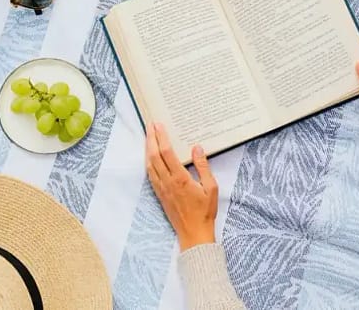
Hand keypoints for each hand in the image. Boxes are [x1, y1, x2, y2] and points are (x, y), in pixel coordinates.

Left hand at [146, 123, 217, 251]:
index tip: (158, 125)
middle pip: (154, 156)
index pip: (167, 153)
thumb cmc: (205, 212)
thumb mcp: (211, 187)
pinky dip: (148, 162)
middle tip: (150, 125)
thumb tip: (197, 148)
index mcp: (180, 178)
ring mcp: (161, 188)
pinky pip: (150, 174)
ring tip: (148, 136)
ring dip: (147, 149)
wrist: (194, 233)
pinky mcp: (159, 194)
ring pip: (149, 164)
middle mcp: (167, 182)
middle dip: (151, 138)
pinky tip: (149, 157)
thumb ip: (203, 166)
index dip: (161, 137)